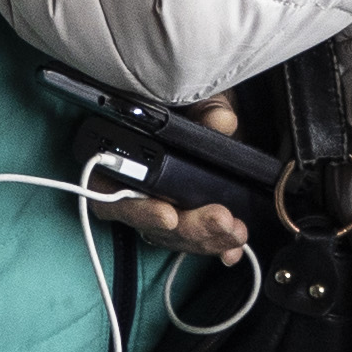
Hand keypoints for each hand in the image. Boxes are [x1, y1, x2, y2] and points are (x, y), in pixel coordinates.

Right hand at [82, 91, 257, 261]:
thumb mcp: (193, 99)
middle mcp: (131, 191)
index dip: (141, 211)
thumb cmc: (183, 104)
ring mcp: (155, 208)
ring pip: (175, 237)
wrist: (194, 109)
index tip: (169, 216)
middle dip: (190, 227)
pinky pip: (191, 240)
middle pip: (152, 224)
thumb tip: (222, 121)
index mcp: (119, 161)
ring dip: (206, 239)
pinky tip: (232, 252)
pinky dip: (213, 246)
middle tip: (221, 220)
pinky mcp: (180, 218)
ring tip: (235, 233)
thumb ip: (205, 109)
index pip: (115, 198)